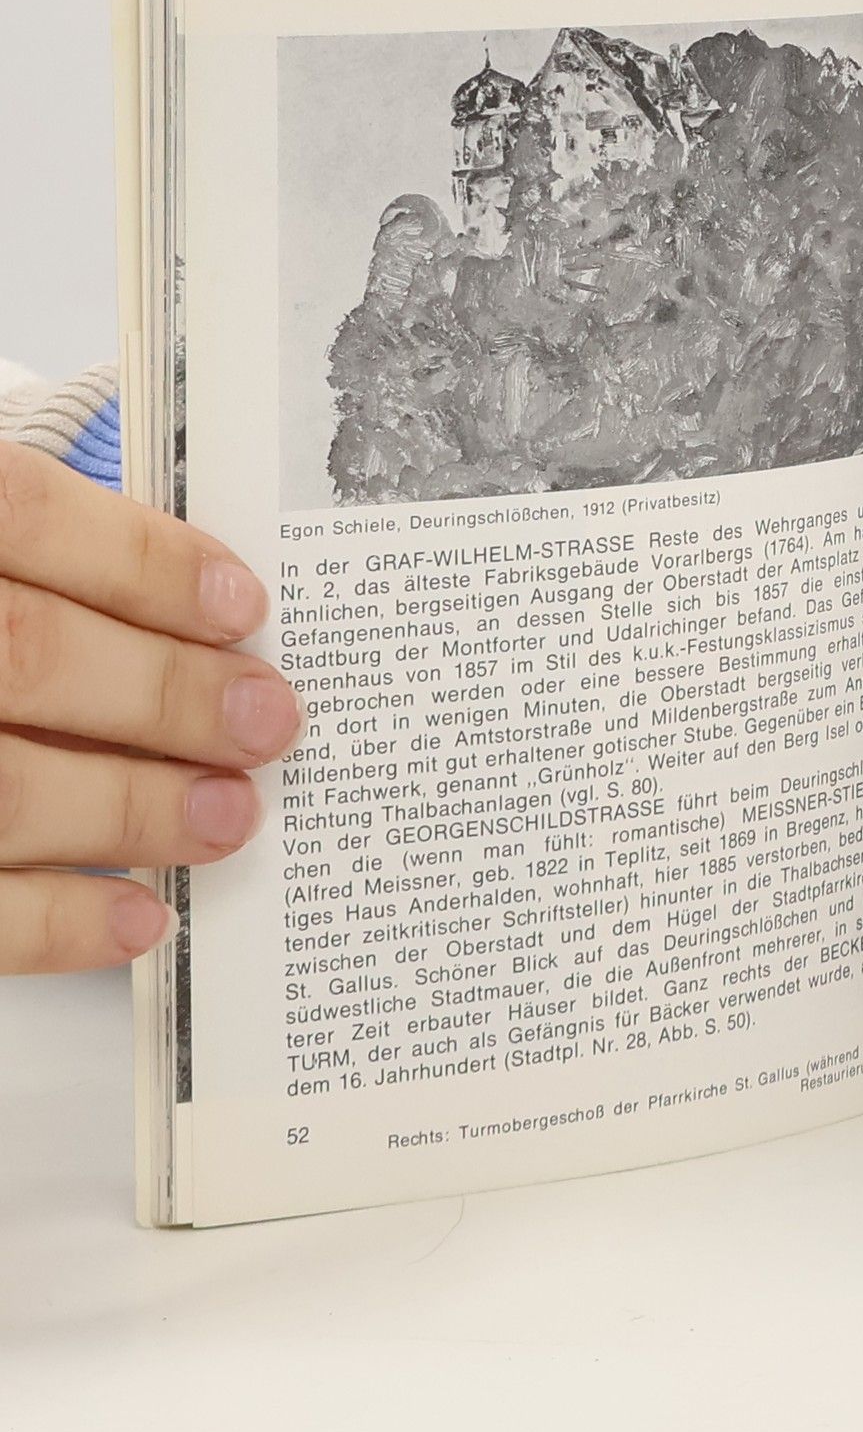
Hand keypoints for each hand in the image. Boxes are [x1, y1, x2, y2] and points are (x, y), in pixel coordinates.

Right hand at [0, 446, 299, 971]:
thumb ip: (19, 559)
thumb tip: (181, 614)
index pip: (18, 511)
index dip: (141, 561)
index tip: (240, 605)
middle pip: (25, 653)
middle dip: (165, 694)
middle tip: (268, 720)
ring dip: (130, 807)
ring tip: (228, 816)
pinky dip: (51, 920)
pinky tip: (135, 918)